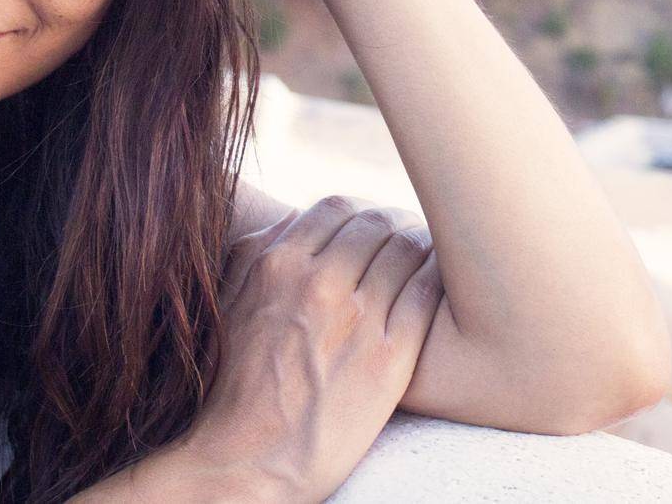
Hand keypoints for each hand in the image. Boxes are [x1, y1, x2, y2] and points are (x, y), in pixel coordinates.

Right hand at [184, 196, 445, 502]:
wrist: (246, 462)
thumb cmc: (234, 386)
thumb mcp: (231, 303)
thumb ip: (260, 254)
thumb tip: (296, 220)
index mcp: (276, 265)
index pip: (338, 209)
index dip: (361, 216)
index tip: (372, 230)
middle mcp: (318, 284)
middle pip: (377, 225)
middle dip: (394, 229)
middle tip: (407, 243)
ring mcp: (358, 319)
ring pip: (409, 252)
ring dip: (421, 251)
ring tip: (427, 264)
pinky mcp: (390, 358)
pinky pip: (428, 294)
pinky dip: (437, 282)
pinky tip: (439, 292)